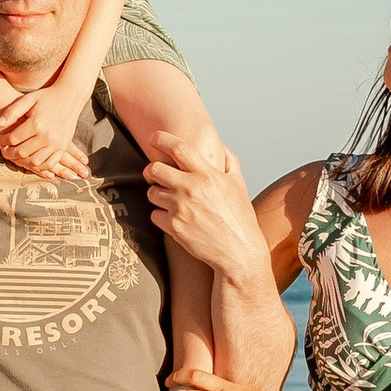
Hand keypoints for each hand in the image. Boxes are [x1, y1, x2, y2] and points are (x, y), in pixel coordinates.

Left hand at [0, 89, 88, 180]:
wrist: (69, 97)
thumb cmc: (46, 97)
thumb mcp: (27, 99)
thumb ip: (12, 112)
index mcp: (36, 124)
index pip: (13, 139)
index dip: (2, 140)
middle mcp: (47, 136)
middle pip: (22, 153)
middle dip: (9, 153)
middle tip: (3, 149)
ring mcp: (56, 144)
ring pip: (34, 161)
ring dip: (22, 161)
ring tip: (15, 155)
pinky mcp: (63, 147)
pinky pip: (49, 163)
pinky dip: (38, 166)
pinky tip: (30, 160)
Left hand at [141, 133, 268, 279]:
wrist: (239, 252)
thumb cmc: (240, 218)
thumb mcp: (239, 184)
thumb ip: (229, 160)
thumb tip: (218, 144)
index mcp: (207, 174)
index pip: (178, 148)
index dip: (161, 139)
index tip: (153, 138)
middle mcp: (192, 188)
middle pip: (154, 169)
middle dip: (151, 171)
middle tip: (154, 175)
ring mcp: (181, 208)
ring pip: (152, 193)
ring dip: (157, 195)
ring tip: (170, 201)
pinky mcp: (174, 227)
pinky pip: (155, 215)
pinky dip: (161, 216)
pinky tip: (175, 219)